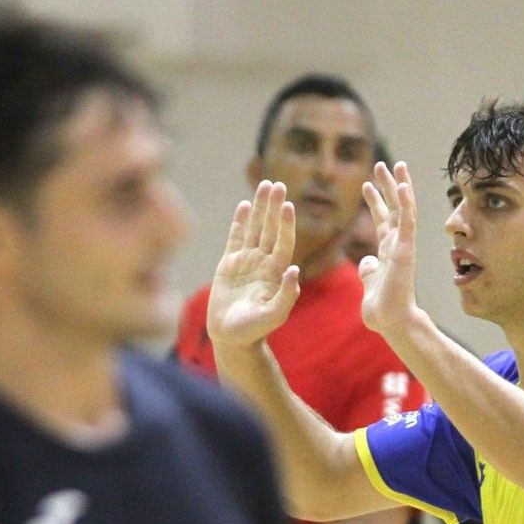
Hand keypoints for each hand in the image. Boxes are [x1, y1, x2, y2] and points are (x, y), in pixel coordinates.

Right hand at [207, 181, 300, 348]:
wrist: (231, 338)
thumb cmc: (254, 330)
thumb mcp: (274, 315)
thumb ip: (286, 295)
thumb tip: (295, 271)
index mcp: (276, 272)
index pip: (283, 242)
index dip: (286, 224)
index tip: (288, 205)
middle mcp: (263, 263)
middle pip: (270, 229)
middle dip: (274, 207)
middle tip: (278, 185)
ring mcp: (246, 262)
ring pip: (255, 229)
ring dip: (260, 208)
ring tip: (264, 186)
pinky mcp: (229, 264)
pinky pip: (236, 238)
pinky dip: (240, 222)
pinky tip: (244, 205)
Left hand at [358, 161, 426, 334]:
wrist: (391, 322)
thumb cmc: (382, 308)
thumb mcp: (370, 283)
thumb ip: (369, 270)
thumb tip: (367, 261)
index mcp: (388, 252)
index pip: (383, 220)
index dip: (375, 201)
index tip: (367, 184)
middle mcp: (397, 245)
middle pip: (393, 208)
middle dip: (387, 186)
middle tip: (381, 165)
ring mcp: (403, 246)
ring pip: (403, 209)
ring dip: (399, 186)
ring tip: (394, 165)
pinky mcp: (406, 250)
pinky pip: (407, 222)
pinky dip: (406, 203)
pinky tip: (403, 184)